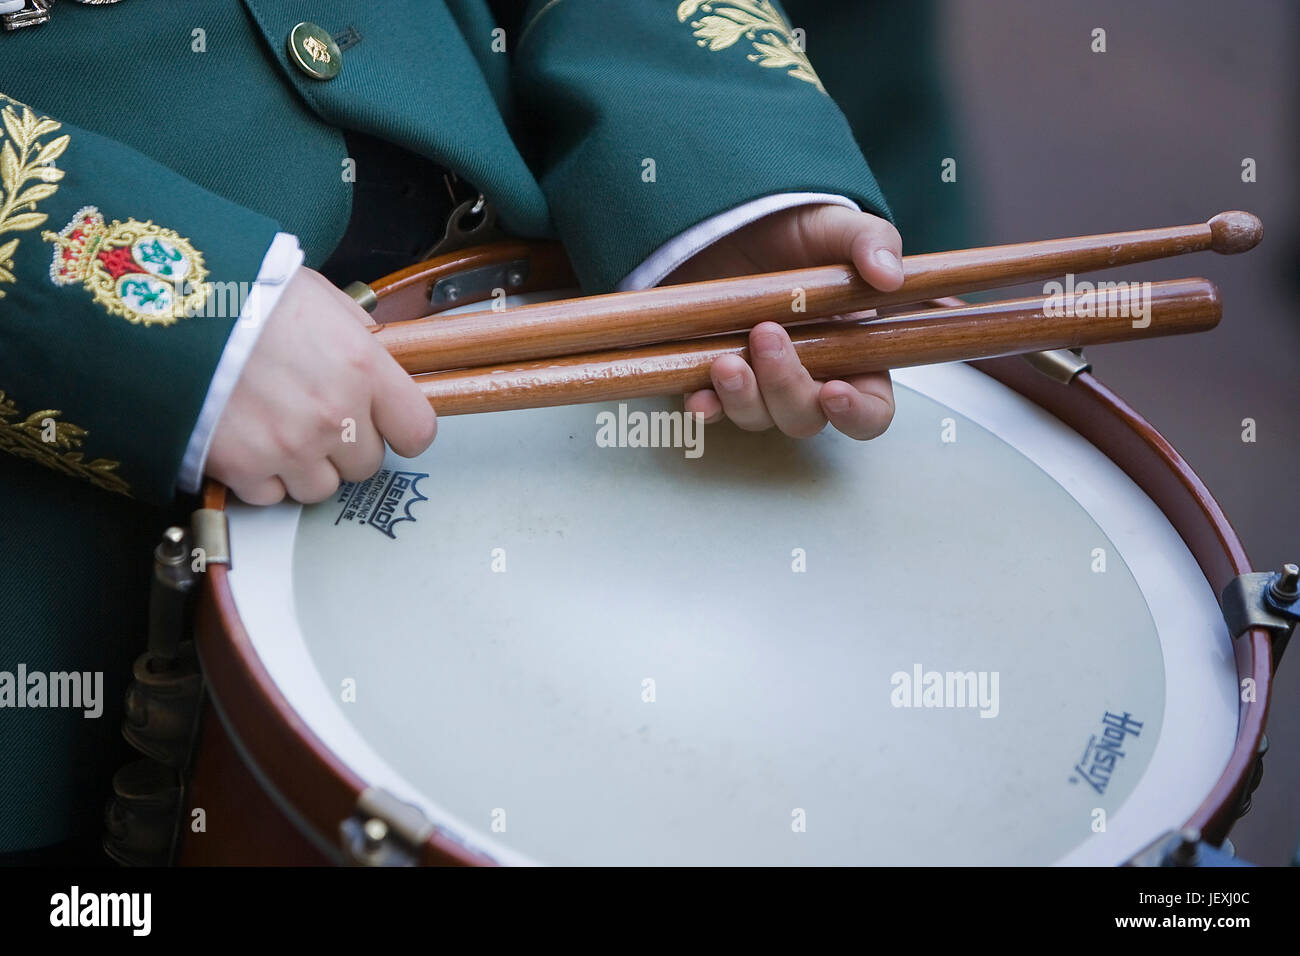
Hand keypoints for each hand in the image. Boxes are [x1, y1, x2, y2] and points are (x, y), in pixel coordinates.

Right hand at [206, 268, 436, 504]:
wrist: (168, 305)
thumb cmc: (245, 292)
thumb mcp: (320, 299)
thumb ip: (357, 340)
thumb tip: (378, 364)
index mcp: (363, 367)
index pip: (417, 431)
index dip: (400, 431)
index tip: (384, 426)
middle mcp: (335, 414)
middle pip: (367, 465)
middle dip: (345, 447)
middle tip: (313, 417)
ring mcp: (291, 446)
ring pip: (321, 488)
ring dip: (304, 467)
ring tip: (276, 428)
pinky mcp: (245, 468)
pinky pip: (271, 496)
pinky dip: (260, 477)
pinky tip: (245, 441)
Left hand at [667, 204, 903, 439]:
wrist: (736, 220)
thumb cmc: (799, 233)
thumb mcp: (838, 227)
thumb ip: (873, 243)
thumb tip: (890, 276)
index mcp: (853, 353)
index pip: (870, 409)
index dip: (857, 413)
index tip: (834, 391)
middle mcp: (808, 375)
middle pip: (806, 417)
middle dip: (786, 386)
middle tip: (767, 334)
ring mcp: (760, 381)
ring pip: (758, 418)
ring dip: (743, 398)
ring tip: (726, 362)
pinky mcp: (715, 376)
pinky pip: (712, 410)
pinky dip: (706, 409)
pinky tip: (699, 398)